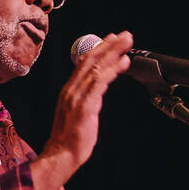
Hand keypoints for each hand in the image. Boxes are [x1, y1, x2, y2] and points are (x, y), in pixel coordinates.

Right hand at [31, 30, 133, 189]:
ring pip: (96, 67)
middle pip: (91, 60)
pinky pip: (99, 83)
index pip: (84, 62)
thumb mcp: (79, 111)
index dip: (99, 48)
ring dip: (113, 53)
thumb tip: (100, 85)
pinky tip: (123, 63)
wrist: (61, 154)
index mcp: (69, 89)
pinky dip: (112, 70)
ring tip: (127, 43)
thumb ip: (88, 97)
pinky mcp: (85, 106)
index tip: (111, 38)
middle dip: (109, 45)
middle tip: (125, 35)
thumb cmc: (72, 136)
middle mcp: (71, 89)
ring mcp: (77, 96)